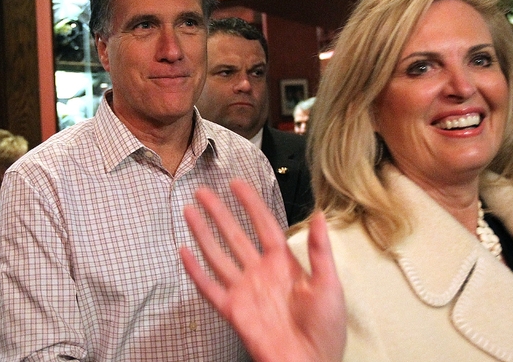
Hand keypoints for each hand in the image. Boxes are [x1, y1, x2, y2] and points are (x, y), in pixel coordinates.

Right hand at [180, 180, 345, 361]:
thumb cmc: (326, 329)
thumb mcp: (329, 284)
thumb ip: (320, 250)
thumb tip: (320, 216)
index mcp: (284, 263)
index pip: (263, 225)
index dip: (250, 203)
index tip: (237, 184)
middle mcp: (260, 273)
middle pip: (234, 235)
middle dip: (218, 212)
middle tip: (203, 192)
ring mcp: (245, 291)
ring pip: (218, 255)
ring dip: (203, 234)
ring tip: (189, 212)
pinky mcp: (233, 311)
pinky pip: (209, 288)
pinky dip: (195, 272)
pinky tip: (184, 253)